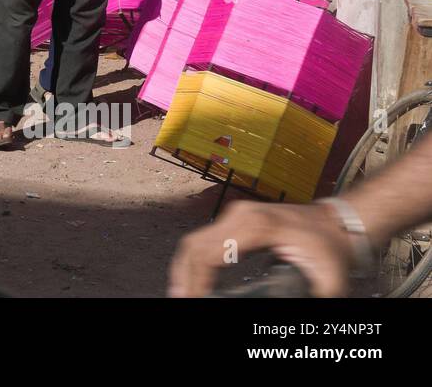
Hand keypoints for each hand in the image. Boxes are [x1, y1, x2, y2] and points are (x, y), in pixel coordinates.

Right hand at [169, 200, 354, 297]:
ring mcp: (236, 214)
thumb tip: (268, 305)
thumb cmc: (332, 249)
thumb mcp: (325, 281)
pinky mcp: (235, 219)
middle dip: (183, 276)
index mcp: (258, 227)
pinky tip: (193, 278)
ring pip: (194, 240)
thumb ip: (300, 298)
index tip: (194, 299)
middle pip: (194, 245)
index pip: (211, 253)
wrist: (339, 223)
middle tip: (180, 298)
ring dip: (184, 268)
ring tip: (182, 292)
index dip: (197, 281)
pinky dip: (193, 260)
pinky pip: (203, 238)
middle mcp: (241, 215)